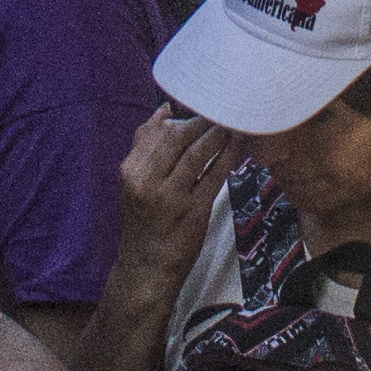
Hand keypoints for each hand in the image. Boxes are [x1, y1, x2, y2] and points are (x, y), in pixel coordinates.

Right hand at [115, 108, 239, 278]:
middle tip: (221, 108)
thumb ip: (144, 146)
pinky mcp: (194, 211)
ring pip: (198, 152)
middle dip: (202, 119)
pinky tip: (238, 144)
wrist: (146, 266)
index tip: (201, 104)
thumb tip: (164, 110)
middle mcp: (148, 182)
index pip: (158, 131)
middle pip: (178, 137)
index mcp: (131, 171)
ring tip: (232, 120)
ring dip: (218, 132)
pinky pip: (215, 174)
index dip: (183, 116)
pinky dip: (229, 154)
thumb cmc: (142, 220)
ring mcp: (171, 197)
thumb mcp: (132, 183)